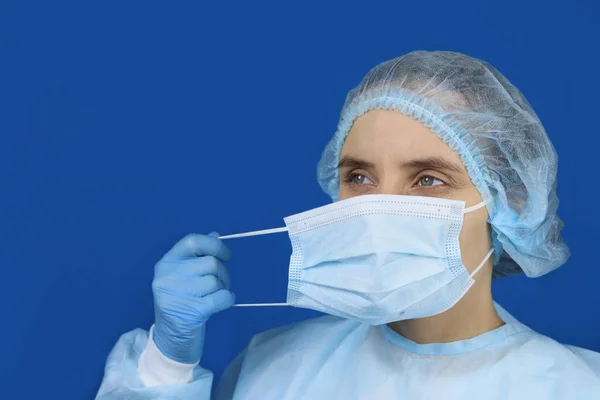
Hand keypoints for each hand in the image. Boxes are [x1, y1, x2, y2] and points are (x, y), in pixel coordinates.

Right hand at [151, 233, 234, 363]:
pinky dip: (227, 299)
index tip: (226, 255)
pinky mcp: (191, 310)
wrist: (171, 340)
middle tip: (220, 284)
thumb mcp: (183, 278)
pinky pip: (221, 297)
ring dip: (223, 288)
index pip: (192, 241)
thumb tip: (215, 235)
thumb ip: (196, 256)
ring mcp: (178, 293)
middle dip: (222, 273)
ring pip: (216, 280)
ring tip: (215, 296)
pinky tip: (221, 303)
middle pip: (210, 263)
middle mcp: (168, 275)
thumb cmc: (180, 304)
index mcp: (166, 263)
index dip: (214, 245)